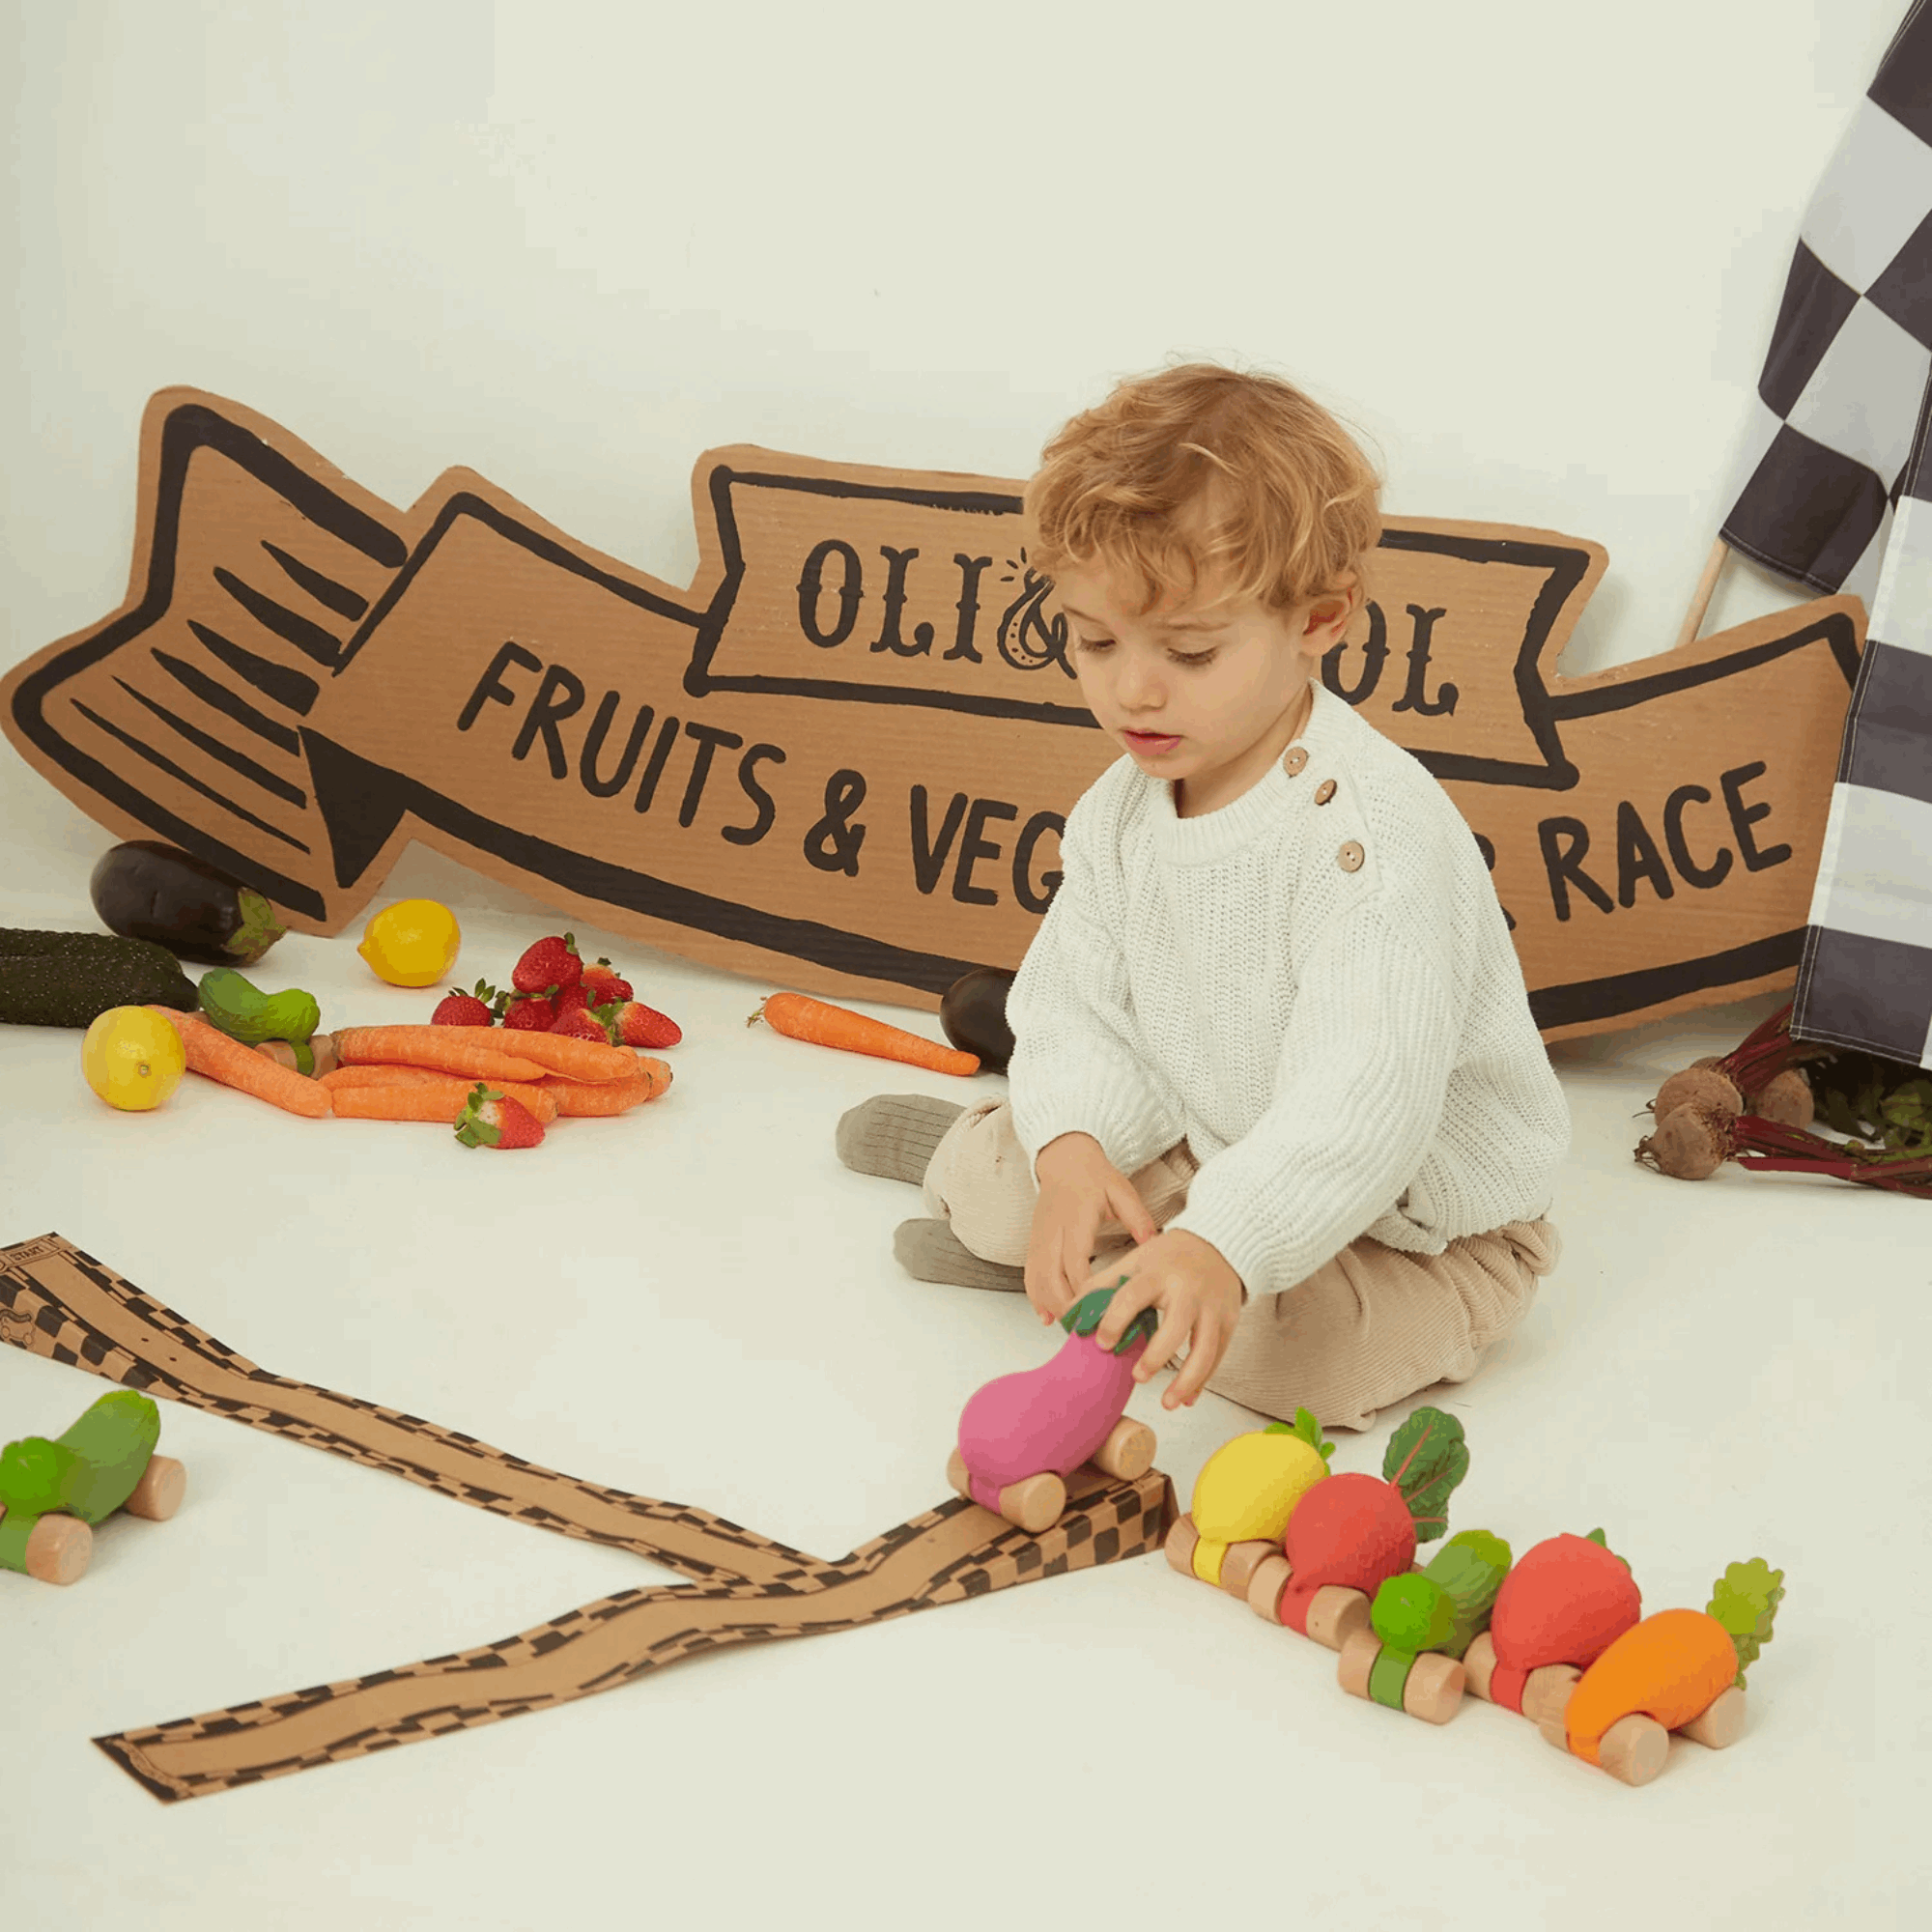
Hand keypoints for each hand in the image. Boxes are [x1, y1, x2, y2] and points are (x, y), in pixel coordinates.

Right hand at [1025, 1132, 1156, 1323]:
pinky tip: (1046, 1315)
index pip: (1075, 1261)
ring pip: (1037, 1278)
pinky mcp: (1034, 1242)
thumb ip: (1138, 1218)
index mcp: (1077, 1220)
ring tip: (1068, 1328)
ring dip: (1050, 1305)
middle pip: (1052, 1277)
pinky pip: (1030, 1274)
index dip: (1082, 1289)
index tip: (1095, 1311)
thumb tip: (1154, 1244)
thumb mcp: (1122, 1191)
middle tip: (1085, 1329)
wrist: (1064, 1159)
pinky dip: (1036, 1297)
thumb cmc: (1094, 1176)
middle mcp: (1054, 1231)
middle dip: (1066, 1305)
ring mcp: (1040, 1238)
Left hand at [1085, 1228, 1243, 1410]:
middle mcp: (1188, 1290)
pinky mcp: (1228, 1321)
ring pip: (1204, 1349)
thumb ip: (1103, 1286)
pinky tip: (1187, 1398)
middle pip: (1176, 1327)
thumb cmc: (1170, 1256)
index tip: (1102, 1344)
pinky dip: (1203, 1380)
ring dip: (1187, 1380)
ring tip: (1167, 1402)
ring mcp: (1212, 1307)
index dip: (1115, 1321)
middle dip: (1156, 1356)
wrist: (1219, 1244)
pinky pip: (1217, 1356)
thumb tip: (1070, 1315)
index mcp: (1158, 1273)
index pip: (1133, 1297)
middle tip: (1137, 1377)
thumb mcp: (1135, 1260)